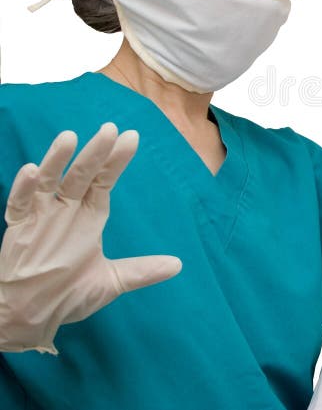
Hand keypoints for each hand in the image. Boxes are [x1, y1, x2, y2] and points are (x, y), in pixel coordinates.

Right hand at [0, 123, 181, 353]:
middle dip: (96, 152)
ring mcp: (41, 217)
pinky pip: (19, 204)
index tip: (132, 137)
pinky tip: (31, 171)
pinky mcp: (17, 229)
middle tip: (109, 129)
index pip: (105, 181)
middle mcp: (66, 210)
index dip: (117, 160)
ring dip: (58, 160)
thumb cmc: (67, 295)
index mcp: (89, 216)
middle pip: (82, 175)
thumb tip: (178, 265)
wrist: (29, 318)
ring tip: (69, 138)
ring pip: (49, 181)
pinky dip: (24, 188)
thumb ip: (142, 271)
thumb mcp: (110, 282)